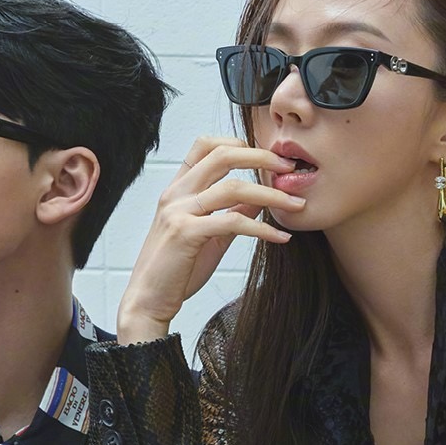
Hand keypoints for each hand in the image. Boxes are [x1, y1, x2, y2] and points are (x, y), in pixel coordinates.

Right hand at [116, 137, 302, 342]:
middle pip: (222, 155)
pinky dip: (262, 228)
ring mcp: (178, 211)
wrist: (148, 301)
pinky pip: (232, 221)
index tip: (270, 157)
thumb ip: (231, 214)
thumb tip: (260, 201)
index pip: (205, 145)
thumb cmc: (176, 270)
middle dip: (261, 157)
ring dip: (271, 195)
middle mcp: (175, 193)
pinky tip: (280, 237)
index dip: (239, 143)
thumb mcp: (208, 236)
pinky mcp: (185, 233)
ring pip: (232, 187)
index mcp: (178, 189)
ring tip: (296, 205)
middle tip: (290, 168)